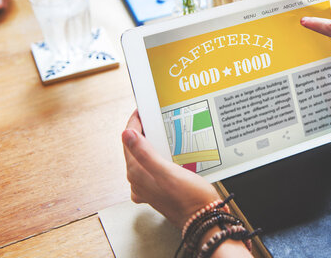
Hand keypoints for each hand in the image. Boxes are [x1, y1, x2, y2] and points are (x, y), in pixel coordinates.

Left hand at [122, 110, 220, 227]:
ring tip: (161, 130)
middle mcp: (139, 181)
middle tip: (152, 116)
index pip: (128, 141)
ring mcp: (148, 186)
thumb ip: (145, 153)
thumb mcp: (167, 172)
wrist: (204, 220)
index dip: (134, 123)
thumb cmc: (189, 199)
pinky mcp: (158, 189)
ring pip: (144, 157)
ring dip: (150, 143)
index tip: (141, 110)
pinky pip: (153, 167)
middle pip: (135, 149)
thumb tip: (126, 134)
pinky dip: (158, 156)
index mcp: (137, 173)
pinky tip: (169, 153)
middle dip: (142, 131)